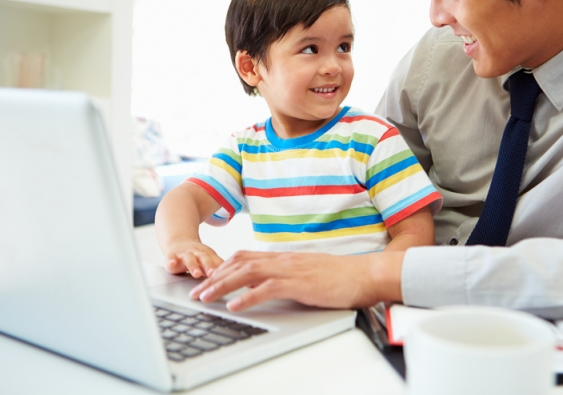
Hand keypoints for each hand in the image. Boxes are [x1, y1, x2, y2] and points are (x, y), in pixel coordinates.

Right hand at [164, 240, 223, 278]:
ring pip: (189, 259)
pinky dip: (170, 260)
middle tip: (213, 274)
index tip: (227, 275)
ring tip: (196, 274)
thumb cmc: (198, 254)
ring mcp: (184, 254)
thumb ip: (219, 265)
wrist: (179, 242)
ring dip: (193, 266)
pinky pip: (170, 257)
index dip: (221, 268)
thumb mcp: (210, 258)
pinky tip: (171, 264)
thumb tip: (236, 274)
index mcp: (208, 255)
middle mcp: (197, 254)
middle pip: (204, 259)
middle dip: (208, 266)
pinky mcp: (171, 256)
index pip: (216, 261)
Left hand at [189, 250, 404, 311]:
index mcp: (285, 258)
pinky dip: (247, 298)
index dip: (223, 266)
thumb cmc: (342, 276)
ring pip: (247, 273)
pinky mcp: (300, 284)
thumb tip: (269, 286)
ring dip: (222, 286)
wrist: (366, 274)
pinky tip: (234, 306)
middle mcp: (284, 260)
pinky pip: (267, 289)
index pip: (246, 256)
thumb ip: (288, 276)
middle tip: (196, 291)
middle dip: (214, 277)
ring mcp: (291, 270)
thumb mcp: (309, 273)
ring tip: (205, 297)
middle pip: (240, 263)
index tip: (208, 278)